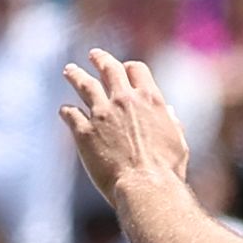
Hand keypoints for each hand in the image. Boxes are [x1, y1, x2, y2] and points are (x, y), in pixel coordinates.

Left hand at [56, 49, 192, 200]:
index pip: (136, 70)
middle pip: (108, 69)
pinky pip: (70, 114)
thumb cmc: (168, 170)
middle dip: (100, 59)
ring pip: (84, 84)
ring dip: (76, 75)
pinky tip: (64, 111)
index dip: (129, 68)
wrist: (146, 186)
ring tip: (69, 70)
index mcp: (150, 99)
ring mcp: (102, 114)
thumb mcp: (178, 142)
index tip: (124, 68)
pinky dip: (66, 111)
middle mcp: (124, 100)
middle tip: (93, 55)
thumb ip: (171, 123)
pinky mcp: (84, 132)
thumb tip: (169, 112)